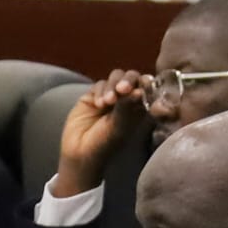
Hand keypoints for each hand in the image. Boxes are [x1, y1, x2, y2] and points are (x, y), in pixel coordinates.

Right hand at [53, 71, 151, 196]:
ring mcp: (110, 95)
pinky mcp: (93, 94)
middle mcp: (126, 99)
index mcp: (139, 108)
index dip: (146, 83)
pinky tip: (98, 105)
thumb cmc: (105, 143)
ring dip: (112, 86)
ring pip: (115, 77)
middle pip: (132, 77)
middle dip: (128, 80)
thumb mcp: (119, 126)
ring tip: (108, 102)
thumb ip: (128, 106)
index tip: (143, 85)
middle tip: (123, 89)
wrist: (79, 151)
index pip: (147, 88)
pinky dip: (100, 91)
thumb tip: (139, 89)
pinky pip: (99, 84)